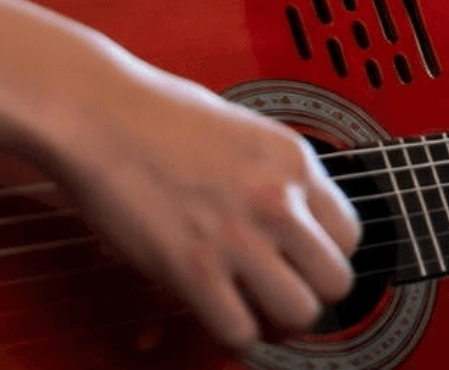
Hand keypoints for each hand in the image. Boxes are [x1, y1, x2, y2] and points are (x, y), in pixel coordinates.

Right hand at [36, 52, 361, 352]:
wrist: (98, 113)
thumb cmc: (154, 114)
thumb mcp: (242, 130)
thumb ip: (273, 175)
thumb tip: (289, 219)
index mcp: (294, 160)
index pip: (350, 234)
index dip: (326, 257)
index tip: (304, 265)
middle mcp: (278, 200)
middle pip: (336, 281)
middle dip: (311, 294)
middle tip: (281, 294)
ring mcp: (239, 236)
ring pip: (299, 314)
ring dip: (275, 321)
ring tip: (250, 308)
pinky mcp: (194, 267)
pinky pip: (240, 331)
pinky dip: (231, 335)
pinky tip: (215, 315)